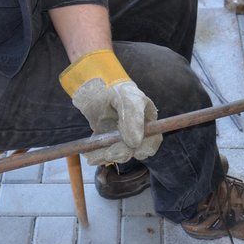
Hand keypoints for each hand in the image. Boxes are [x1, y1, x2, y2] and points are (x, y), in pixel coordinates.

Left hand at [60, 50, 161, 165]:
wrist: (94, 87)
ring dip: (107, 156)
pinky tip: (90, 155)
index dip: (145, 148)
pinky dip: (97, 156)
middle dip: (122, 153)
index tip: (133, 150)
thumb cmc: (116, 89)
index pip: (153, 140)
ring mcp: (121, 137)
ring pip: (118, 154)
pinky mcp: (107, 139)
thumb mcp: (128, 99)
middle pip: (135, 151)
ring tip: (94, 154)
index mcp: (148, 121)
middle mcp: (137, 131)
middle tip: (109, 153)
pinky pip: (104, 152)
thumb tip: (135, 142)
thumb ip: (133, 119)